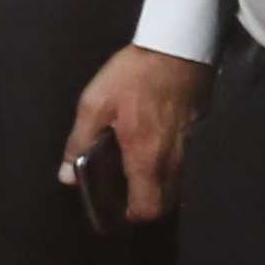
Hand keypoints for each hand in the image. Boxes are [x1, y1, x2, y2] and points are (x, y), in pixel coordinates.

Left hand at [57, 45, 206, 224]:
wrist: (176, 49)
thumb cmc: (132, 77)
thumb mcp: (94, 105)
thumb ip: (79, 142)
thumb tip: (66, 175)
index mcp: (146, 158)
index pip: (148, 207)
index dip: (133, 215)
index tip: (117, 209)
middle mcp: (173, 160)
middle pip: (165, 202)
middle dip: (146, 204)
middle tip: (125, 192)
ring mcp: (190, 148)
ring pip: (177, 184)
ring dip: (158, 187)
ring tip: (135, 173)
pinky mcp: (198, 134)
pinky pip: (184, 164)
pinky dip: (169, 168)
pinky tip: (151, 151)